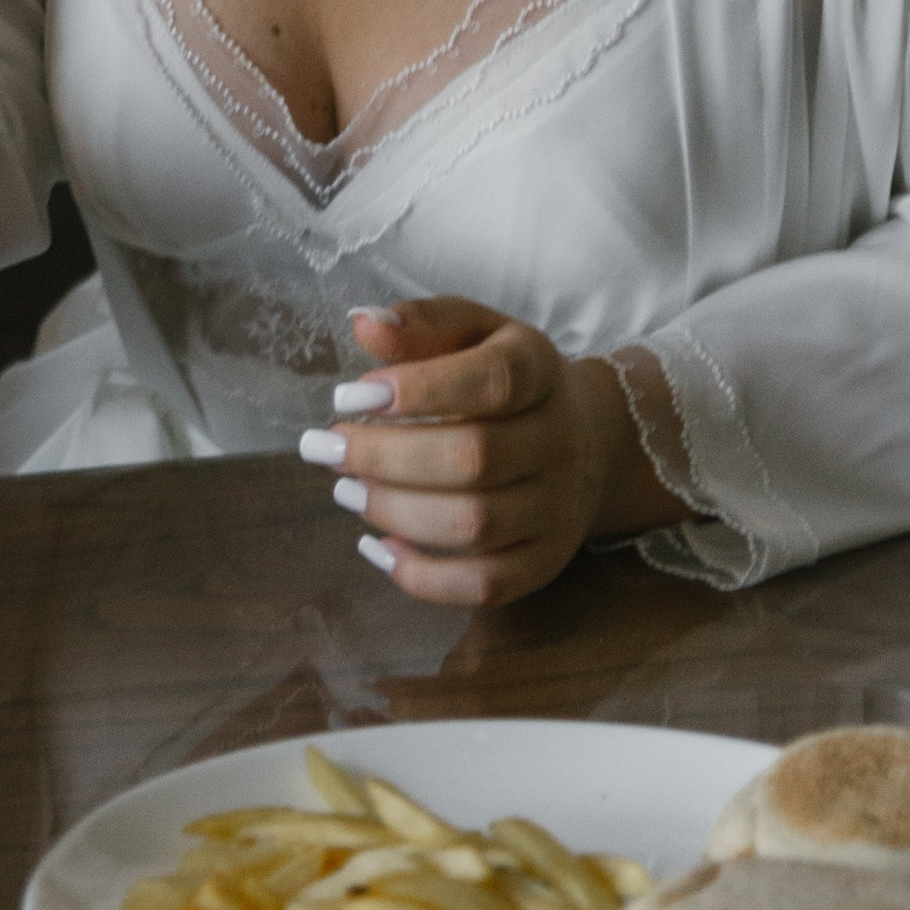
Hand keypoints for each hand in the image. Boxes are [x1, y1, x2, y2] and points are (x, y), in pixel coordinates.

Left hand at [299, 300, 670, 606]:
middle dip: (384, 457)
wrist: (586, 439)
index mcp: (539, 372)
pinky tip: (376, 546)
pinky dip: (424, 577)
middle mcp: (558, 443)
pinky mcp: (544, 562)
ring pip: (475, 525)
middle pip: (474, 459)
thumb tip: (364, 325)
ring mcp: (556, 509)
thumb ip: (421, 324)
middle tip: (324, 448)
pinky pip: (487, 585)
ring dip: (395, 511)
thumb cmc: (503, 379)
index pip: (494, 382)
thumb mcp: (472, 332)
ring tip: (344, 490)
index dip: (419, 391)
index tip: (347, 397)